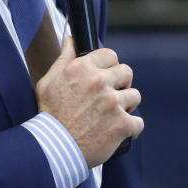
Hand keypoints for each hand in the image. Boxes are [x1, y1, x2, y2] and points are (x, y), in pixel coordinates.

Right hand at [35, 37, 143, 166]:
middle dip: (121, 84)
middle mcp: (100, 82)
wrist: (54, 147)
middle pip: (127, 73)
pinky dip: (131, 129)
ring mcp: (113, 103)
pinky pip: (138, 122)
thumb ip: (63, 57)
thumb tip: (70, 39)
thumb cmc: (49, 115)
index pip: (110, 55)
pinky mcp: (122, 124)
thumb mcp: (48, 81)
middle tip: (112, 96)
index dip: (109, 66)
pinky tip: (119, 132)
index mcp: (83, 68)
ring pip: (135, 96)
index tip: (106, 76)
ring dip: (126, 106)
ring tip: (113, 115)